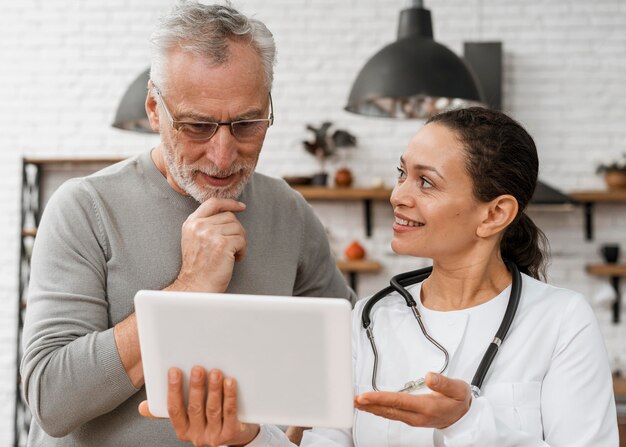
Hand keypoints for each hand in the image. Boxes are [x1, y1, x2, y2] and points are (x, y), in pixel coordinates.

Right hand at [139, 366, 258, 446]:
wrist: (233, 435)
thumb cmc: (205, 419)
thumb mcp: (186, 417)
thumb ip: (168, 409)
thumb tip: (142, 407)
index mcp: (182, 429)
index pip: (174, 409)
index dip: (173, 390)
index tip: (174, 370)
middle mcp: (196, 435)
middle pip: (195, 408)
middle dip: (196, 387)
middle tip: (198, 368)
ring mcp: (213, 436)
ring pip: (213, 410)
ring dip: (214, 389)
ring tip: (216, 372)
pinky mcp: (230, 433)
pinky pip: (230, 412)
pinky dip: (230, 396)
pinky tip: (230, 382)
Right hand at [170, 198, 246, 292]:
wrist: (196, 286)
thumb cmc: (198, 267)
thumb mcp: (194, 239)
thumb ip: (205, 224)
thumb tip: (228, 213)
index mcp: (192, 223)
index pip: (213, 203)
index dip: (229, 203)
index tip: (241, 207)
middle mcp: (199, 226)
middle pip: (230, 217)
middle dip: (237, 231)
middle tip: (234, 245)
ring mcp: (210, 234)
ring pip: (238, 228)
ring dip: (240, 242)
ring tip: (233, 254)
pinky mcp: (222, 245)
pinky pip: (242, 241)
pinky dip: (242, 251)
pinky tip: (235, 260)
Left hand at [354, 372, 470, 428]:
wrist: (464, 417)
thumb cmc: (459, 401)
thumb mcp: (458, 389)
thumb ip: (443, 382)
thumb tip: (429, 376)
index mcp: (426, 407)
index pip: (398, 402)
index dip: (379, 399)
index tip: (365, 396)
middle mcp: (417, 416)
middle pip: (389, 410)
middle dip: (370, 405)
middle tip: (353, 400)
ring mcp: (413, 419)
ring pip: (388, 414)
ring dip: (371, 408)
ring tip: (356, 402)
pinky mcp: (411, 418)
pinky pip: (391, 414)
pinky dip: (379, 410)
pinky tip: (370, 407)